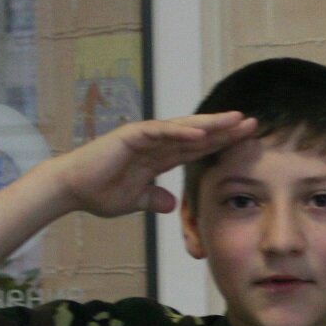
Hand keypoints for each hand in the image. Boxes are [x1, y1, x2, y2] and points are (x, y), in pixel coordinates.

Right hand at [42, 112, 258, 217]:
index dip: (222, 144)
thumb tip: (172, 205)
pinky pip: (161, 132)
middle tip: (253, 123)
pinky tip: (202, 132)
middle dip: (225, 129)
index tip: (247, 141)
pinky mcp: (130, 136)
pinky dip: (181, 132)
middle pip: (198, 134)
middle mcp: (156, 142)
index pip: (198, 148)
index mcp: (160, 157)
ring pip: (183, 128)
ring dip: (210, 125)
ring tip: (235, 120)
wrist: (72, 190)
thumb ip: (155, 200)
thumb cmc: (99, 192)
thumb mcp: (136, 201)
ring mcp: (144, 137)